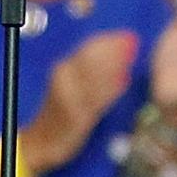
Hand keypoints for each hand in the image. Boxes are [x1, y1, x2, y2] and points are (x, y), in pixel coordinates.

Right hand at [23, 30, 137, 175]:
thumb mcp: (76, 85)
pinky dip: (109, 90)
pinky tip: (123, 82)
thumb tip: (125, 51)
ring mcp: (67, 98)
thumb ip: (95, 69)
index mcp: (64, 69)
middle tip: (133, 42)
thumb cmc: (65, 110)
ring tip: (131, 57)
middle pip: (89, 59)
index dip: (108, 40)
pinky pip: (94, 100)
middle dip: (113, 49)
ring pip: (93, 77)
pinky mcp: (74, 116)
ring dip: (113, 65)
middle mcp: (63, 80)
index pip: (87, 48)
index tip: (128, 34)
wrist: (43, 141)